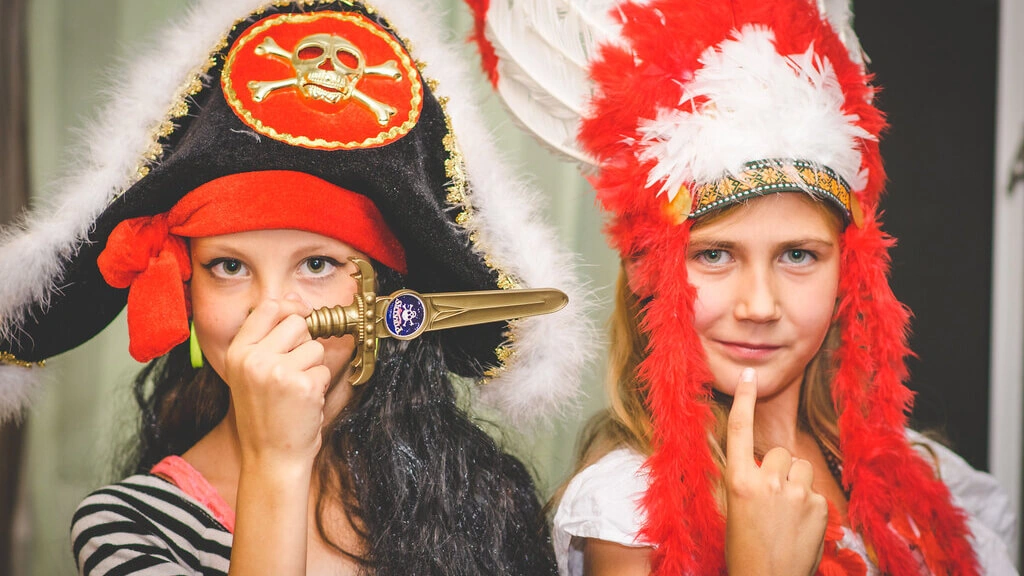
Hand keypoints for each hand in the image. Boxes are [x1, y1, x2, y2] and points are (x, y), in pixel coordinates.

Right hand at [223, 295, 329, 470]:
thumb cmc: (264, 415)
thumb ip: (267, 337)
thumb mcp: (251, 373)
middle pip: (296, 323)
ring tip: (296, 390)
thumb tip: (290, 299)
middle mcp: (254, 359)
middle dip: (303, 342)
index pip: (267, 308)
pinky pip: (324, 370)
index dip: (290, 306)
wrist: (270, 456)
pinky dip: (319, 386)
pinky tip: (303, 403)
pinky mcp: (303, 386)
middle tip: (293, 370)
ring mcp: (278, 372)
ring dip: (312, 367)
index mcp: (237, 352)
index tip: (301, 313)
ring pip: (314, 347)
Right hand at [724, 368, 827, 575]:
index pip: (739, 431)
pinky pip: (815, 492)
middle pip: (780, 453)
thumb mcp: (736, 509)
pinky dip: (809, 506)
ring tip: (786, 513)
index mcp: (739, 481)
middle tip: (772, 499)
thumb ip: (752, 482)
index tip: (751, 377)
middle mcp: (768, 481)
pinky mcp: (819, 506)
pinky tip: (799, 527)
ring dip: (796, 483)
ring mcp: (796, 493)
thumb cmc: (744, 548)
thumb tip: (769, 466)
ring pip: (801, 468)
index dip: (745, 401)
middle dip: (780, 469)